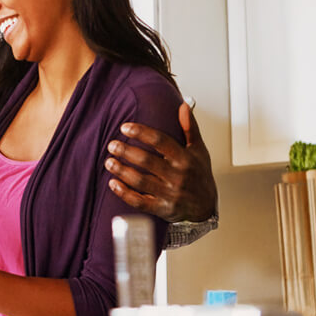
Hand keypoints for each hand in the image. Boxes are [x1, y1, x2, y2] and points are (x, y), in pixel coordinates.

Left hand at [104, 102, 216, 222]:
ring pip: (141, 181)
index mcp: (185, 159)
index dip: (141, 133)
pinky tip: (113, 184)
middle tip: (112, 145)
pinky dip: (125, 194)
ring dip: (122, 171)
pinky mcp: (162, 209)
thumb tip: (183, 106)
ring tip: (109, 162)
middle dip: (126, 152)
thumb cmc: (199, 175)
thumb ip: (190, 128)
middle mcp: (177, 176)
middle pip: (147, 161)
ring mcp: (169, 194)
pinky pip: (140, 202)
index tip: (124, 127)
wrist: (206, 206)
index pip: (161, 141)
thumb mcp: (199, 150)